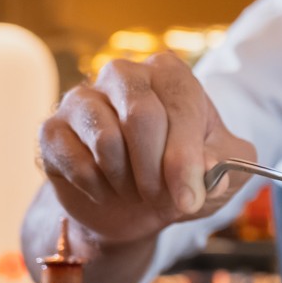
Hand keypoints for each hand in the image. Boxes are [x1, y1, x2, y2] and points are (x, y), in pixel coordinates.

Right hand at [38, 53, 255, 245]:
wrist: (133, 208)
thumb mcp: (220, 175)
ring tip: (136, 189)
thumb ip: (229, 166)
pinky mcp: (52, 130)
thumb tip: (210, 166)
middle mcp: (123, 75)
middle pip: (141, 114)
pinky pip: (74, 161)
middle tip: (162, 197)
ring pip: (106, 140)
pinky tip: (106, 191)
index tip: (190, 197)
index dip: (186, 156)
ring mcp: (82, 99)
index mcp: (169, 74)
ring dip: (127, 180)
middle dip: (155, 169)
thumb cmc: (179, 179)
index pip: (180, 104)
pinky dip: (96, 188)